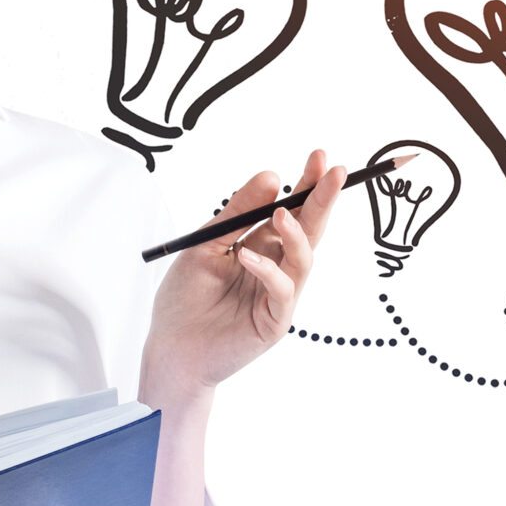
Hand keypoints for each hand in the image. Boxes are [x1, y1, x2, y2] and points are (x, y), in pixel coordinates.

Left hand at [140, 148, 343, 401]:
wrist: (170, 348)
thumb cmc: (185, 299)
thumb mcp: (204, 244)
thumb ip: (236, 213)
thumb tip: (272, 177)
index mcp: (261, 247)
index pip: (292, 212)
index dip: (308, 186)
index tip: (319, 157)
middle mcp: (276, 269)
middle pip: (308, 231)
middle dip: (322, 200)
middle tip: (335, 171)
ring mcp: (278, 296)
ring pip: (303, 260)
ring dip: (296, 234)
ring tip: (283, 212)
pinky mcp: (274, 322)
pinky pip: (281, 291)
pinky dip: (268, 271)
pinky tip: (248, 256)